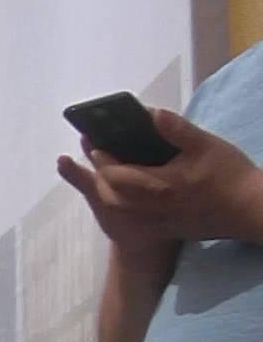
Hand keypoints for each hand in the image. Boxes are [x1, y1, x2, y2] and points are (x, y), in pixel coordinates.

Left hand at [58, 112, 262, 253]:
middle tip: (97, 155)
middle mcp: (153, 208)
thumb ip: (177, 129)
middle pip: (111, 196)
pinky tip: (129, 191)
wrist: (250, 211)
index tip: (95, 143)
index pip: (116, 175)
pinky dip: (124, 204)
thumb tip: (152, 113)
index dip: (102, 159)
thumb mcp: (206, 145)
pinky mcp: (167, 229)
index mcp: (160, 185)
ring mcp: (159, 222)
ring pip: (121, 211)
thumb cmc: (230, 176)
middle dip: (100, 175)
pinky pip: (134, 219)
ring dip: (109, 191)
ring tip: (109, 171)